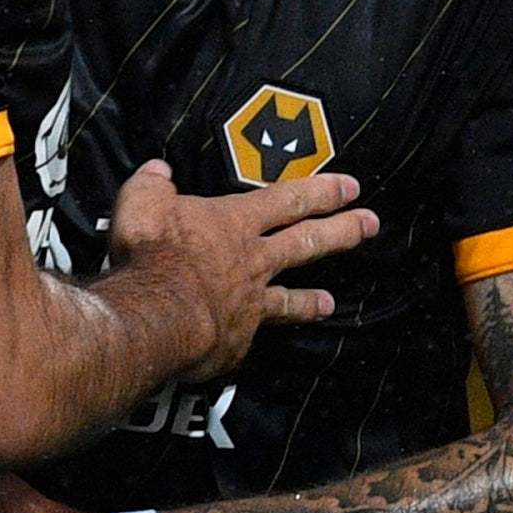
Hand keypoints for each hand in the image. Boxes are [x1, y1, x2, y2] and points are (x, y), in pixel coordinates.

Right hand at [103, 161, 377, 381]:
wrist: (157, 314)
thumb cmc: (152, 252)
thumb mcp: (141, 200)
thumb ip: (153, 184)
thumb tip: (159, 171)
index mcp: (234, 223)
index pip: (286, 199)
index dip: (320, 191)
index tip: (351, 186)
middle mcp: (252, 261)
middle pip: (305, 242)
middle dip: (341, 231)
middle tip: (371, 224)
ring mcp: (250, 303)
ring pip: (290, 297)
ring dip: (312, 298)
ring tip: (332, 302)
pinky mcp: (239, 339)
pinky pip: (254, 335)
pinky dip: (255, 336)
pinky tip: (254, 342)